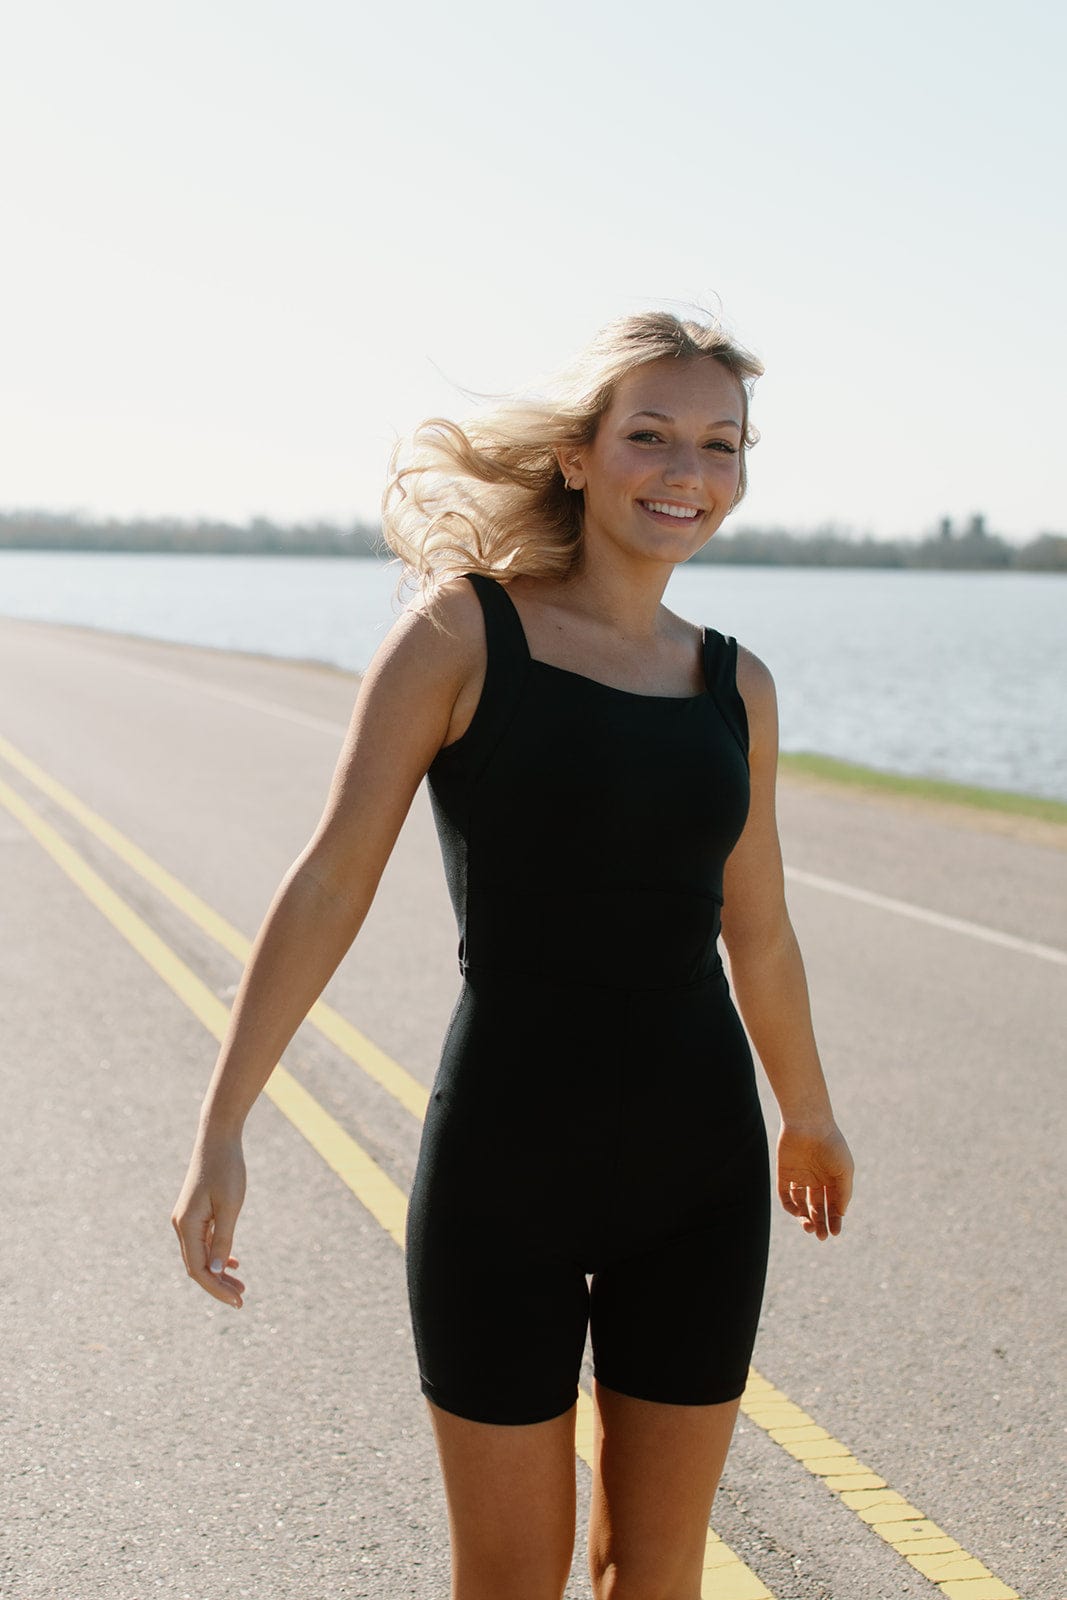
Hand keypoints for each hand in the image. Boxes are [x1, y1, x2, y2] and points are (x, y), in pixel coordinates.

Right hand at [171, 1130, 247, 1307]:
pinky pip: (203, 1242)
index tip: (237, 1301)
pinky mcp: (195, 1213)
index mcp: (187, 1226)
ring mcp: (187, 1219)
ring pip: (201, 1255)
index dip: (216, 1288)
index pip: (198, 1270)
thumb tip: (218, 1270)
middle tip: (242, 1298)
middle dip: (218, 1285)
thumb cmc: (226, 1169)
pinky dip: (217, 1255)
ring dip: (219, 1272)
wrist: (218, 1138)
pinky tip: (234, 1263)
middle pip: (197, 1266)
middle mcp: (182, 1225)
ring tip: (241, 1286)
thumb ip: (224, 1239)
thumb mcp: (230, 1206)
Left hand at [777, 1120, 853, 1240]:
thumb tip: (841, 1214)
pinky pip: (786, 1195)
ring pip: (801, 1204)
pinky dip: (791, 1207)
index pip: (833, 1205)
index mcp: (832, 1178)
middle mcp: (816, 1179)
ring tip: (810, 1227)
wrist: (809, 1123)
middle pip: (817, 1207)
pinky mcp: (784, 1173)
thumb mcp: (845, 1171)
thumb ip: (844, 1193)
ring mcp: (800, 1176)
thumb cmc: (831, 1145)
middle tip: (821, 1237)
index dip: (834, 1220)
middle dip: (820, 1223)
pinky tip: (799, 1214)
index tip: (835, 1233)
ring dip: (805, 1218)